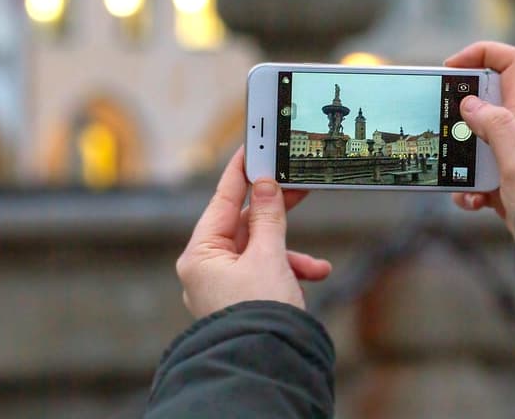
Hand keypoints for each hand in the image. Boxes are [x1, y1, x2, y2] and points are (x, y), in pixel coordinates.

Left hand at [176, 148, 331, 318]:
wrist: (267, 365)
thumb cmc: (259, 314)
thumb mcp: (269, 256)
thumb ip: (270, 217)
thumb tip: (266, 185)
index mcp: (200, 254)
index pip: (222, 201)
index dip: (239, 174)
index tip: (251, 149)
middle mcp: (207, 268)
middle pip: (243, 226)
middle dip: (276, 215)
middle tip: (297, 187)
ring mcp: (223, 287)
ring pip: (259, 252)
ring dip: (290, 253)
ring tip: (314, 263)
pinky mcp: (242, 301)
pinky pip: (265, 274)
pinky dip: (288, 272)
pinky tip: (312, 278)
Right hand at [445, 42, 514, 238]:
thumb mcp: (513, 155)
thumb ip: (492, 123)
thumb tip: (470, 104)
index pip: (513, 62)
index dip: (484, 53)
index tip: (453, 67)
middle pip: (487, 100)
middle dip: (460, 111)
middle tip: (443, 121)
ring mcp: (512, 157)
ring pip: (476, 142)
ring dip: (460, 158)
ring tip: (457, 174)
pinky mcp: (505, 184)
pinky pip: (476, 178)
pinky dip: (467, 190)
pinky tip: (473, 202)